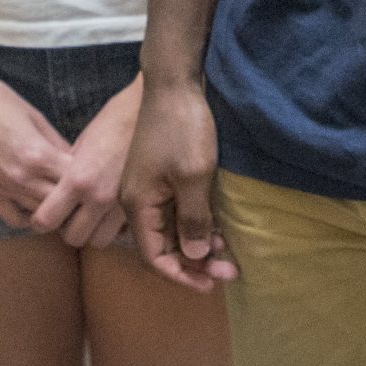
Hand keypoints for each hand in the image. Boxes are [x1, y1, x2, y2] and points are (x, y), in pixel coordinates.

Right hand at [0, 61, 73, 230]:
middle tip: (85, 190)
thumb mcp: (34, 114)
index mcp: (37, 154)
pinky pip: (13, 219)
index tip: (96, 172)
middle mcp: (21, 178)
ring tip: (65, 199)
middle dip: (76, 198)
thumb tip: (75, 159)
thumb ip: (56, 141)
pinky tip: (36, 206)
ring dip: (55, 209)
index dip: (89, 177)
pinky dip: (28, 219)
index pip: (75, 180)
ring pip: (40, 215)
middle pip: (61, 204)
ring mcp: (2, 189)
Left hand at [30, 77, 139, 249]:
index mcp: (79, 179)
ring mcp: (123, 204)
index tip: (45, 214)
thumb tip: (58, 192)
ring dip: (93, 231)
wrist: (153, 108)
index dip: (41, 220)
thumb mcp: (83, 143)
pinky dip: (115, 227)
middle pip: (73, 238)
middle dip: (68, 229)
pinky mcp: (143, 203)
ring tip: (93, 215)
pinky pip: (121, 231)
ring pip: (98, 241)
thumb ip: (69, 172)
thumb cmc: (115, 117)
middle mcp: (100, 196)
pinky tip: (113, 211)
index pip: (46, 221)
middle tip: (71, 215)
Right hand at [118, 75, 235, 289]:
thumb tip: (193, 257)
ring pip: (170, 230)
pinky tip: (217, 229)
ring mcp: (147, 187)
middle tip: (228, 270)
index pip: (154, 256)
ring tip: (227, 253)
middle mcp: (136, 200)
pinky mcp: (160, 176)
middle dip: (194, 263)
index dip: (181, 275)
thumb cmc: (183, 127)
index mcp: (137, 204)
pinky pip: (174, 211)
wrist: (175, 82)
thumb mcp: (194, 176)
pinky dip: (194, 224)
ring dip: (196, 244)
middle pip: (162, 246)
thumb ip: (193, 220)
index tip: (211, 283)